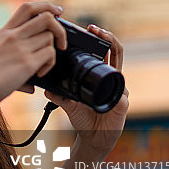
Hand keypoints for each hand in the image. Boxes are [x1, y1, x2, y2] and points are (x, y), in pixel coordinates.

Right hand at [0, 2, 66, 115]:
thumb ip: (14, 58)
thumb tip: (32, 84)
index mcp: (5, 31)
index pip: (28, 7)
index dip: (46, 6)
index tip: (57, 12)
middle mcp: (13, 35)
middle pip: (46, 17)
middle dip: (59, 28)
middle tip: (61, 42)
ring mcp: (20, 48)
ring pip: (50, 37)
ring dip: (53, 51)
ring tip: (42, 65)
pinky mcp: (26, 63)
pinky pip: (50, 55)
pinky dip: (50, 64)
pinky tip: (40, 73)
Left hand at [44, 25, 128, 159]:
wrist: (93, 139)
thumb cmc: (84, 118)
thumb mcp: (69, 105)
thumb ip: (60, 96)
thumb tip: (46, 88)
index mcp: (102, 77)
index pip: (105, 53)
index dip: (101, 39)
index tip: (91, 29)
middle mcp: (113, 81)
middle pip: (116, 53)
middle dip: (109, 38)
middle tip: (97, 30)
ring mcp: (120, 92)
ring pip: (119, 70)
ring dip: (113, 54)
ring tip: (106, 42)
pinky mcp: (122, 106)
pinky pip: (121, 97)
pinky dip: (116, 92)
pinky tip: (110, 86)